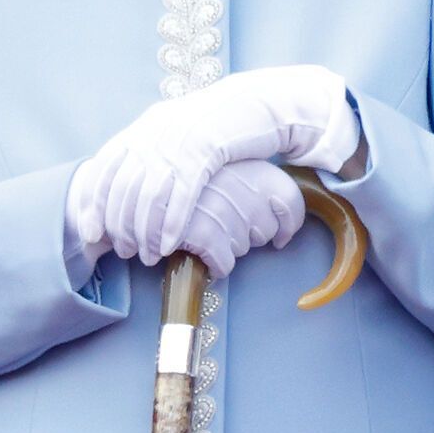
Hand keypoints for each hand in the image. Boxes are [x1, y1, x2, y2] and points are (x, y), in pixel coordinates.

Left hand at [70, 65, 359, 262]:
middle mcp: (156, 131)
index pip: (104, 167)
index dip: (92, 202)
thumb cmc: (219, 123)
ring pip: (150, 194)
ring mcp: (180, 140)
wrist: (259, 100)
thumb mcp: (178, 129)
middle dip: (120, 225)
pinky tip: (171, 244)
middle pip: (124, 186)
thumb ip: (152, 150)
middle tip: (124, 251)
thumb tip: (127, 185)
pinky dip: (172, 223)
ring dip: (145, 231)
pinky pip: (182, 194)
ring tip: (148, 254)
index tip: (91, 232)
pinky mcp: (207, 150)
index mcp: (146, 126)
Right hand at [177, 160, 307, 277]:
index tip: (280, 236)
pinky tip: (206, 257)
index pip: (291, 200)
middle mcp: (244, 186)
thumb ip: (254, 185)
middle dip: (250, 235)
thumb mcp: (225, 168)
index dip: (288, 223)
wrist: (142, 182)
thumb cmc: (189, 180)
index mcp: (253, 167)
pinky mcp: (203, 233)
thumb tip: (282, 232)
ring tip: (207, 232)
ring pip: (245, 247)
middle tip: (225, 227)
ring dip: (230, 247)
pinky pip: (225, 263)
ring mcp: (224, 209)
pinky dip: (217, 266)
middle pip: (267, 229)